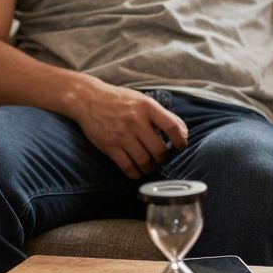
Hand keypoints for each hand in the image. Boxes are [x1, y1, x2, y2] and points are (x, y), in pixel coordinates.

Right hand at [67, 81, 188, 179]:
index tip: (181, 147)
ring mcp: (121, 135)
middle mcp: (135, 121)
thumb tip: (184, 133)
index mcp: (148, 107)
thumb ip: (165, 115)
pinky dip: (135, 173)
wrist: (88, 99)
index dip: (181, 141)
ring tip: (151, 165)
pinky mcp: (109, 146)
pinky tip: (138, 171)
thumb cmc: (121, 100)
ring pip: (144, 161)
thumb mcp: (145, 101)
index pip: (172, 127)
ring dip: (151, 167)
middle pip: (159, 149)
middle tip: (162, 157)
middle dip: (164, 157)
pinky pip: (127, 167)